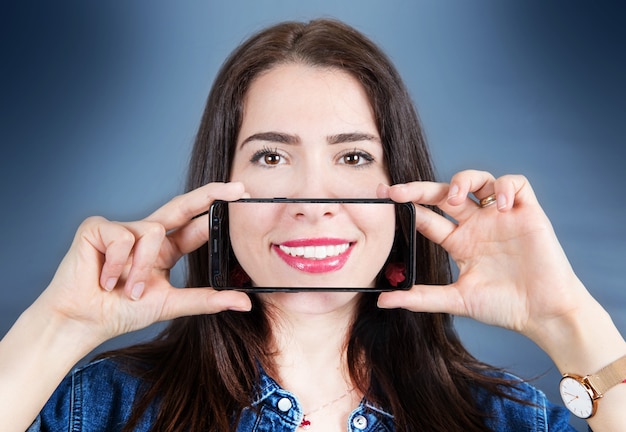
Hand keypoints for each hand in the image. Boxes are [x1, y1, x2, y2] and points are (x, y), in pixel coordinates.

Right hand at [35, 182, 251, 346]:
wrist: (82, 321)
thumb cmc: (121, 311)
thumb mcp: (171, 303)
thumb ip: (207, 299)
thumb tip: (245, 302)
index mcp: (165, 249)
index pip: (196, 224)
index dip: (217, 210)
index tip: (242, 196)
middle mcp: (146, 234)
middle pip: (182, 206)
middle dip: (209, 194)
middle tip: (237, 188)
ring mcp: (122, 228)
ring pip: (151, 232)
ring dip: (141, 268)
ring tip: (128, 290)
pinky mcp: (97, 227)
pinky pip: (123, 238)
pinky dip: (118, 264)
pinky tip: (105, 280)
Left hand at [377, 170, 590, 339]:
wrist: (543, 313)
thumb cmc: (503, 306)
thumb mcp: (456, 300)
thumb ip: (420, 298)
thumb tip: (383, 301)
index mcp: (458, 241)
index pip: (427, 217)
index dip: (406, 206)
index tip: (383, 199)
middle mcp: (476, 224)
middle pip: (445, 194)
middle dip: (421, 188)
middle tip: (400, 191)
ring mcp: (500, 216)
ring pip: (478, 180)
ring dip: (463, 181)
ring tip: (457, 198)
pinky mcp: (527, 212)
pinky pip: (516, 184)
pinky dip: (506, 187)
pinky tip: (501, 206)